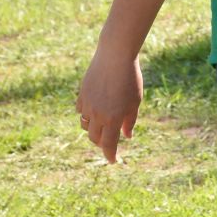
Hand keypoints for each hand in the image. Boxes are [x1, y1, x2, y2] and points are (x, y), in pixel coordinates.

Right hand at [77, 47, 144, 162]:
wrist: (115, 55)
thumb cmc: (130, 78)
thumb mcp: (135, 101)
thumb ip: (130, 121)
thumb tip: (127, 136)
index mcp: (113, 119)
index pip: (109, 145)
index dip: (110, 155)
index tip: (113, 161)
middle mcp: (97, 115)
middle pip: (95, 138)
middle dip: (102, 142)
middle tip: (109, 141)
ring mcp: (87, 105)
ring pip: (85, 125)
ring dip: (93, 129)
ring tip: (102, 125)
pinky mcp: (81, 95)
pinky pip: (81, 111)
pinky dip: (86, 114)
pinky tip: (94, 110)